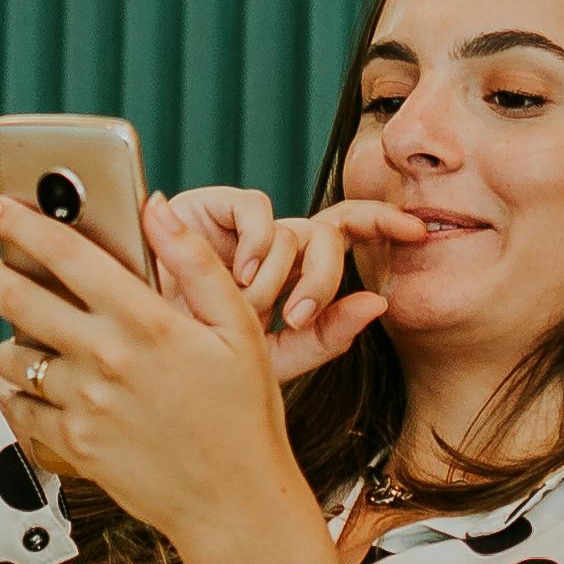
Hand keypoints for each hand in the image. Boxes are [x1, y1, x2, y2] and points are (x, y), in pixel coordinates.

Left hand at [0, 190, 332, 554]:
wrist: (235, 503)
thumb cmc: (243, 415)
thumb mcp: (239, 329)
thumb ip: (195, 263)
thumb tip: (157, 209)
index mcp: (145, 321)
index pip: (65, 254)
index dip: (22, 223)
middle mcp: (106, 359)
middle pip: (15, 299)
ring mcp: (83, 405)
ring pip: (9, 356)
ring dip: (12, 343)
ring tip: (39, 342)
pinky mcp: (72, 446)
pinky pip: (18, 409)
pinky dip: (19, 395)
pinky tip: (43, 389)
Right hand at [150, 185, 414, 385]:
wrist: (142, 347)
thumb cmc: (204, 354)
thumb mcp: (273, 357)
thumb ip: (327, 336)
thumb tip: (380, 304)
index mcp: (294, 271)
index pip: (349, 234)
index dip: (387, 223)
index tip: (421, 231)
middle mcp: (274, 242)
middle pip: (328, 235)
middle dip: (323, 277)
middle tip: (300, 316)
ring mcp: (245, 225)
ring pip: (294, 230)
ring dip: (278, 279)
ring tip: (251, 310)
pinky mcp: (214, 206)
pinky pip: (260, 210)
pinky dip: (256, 247)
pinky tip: (236, 276)